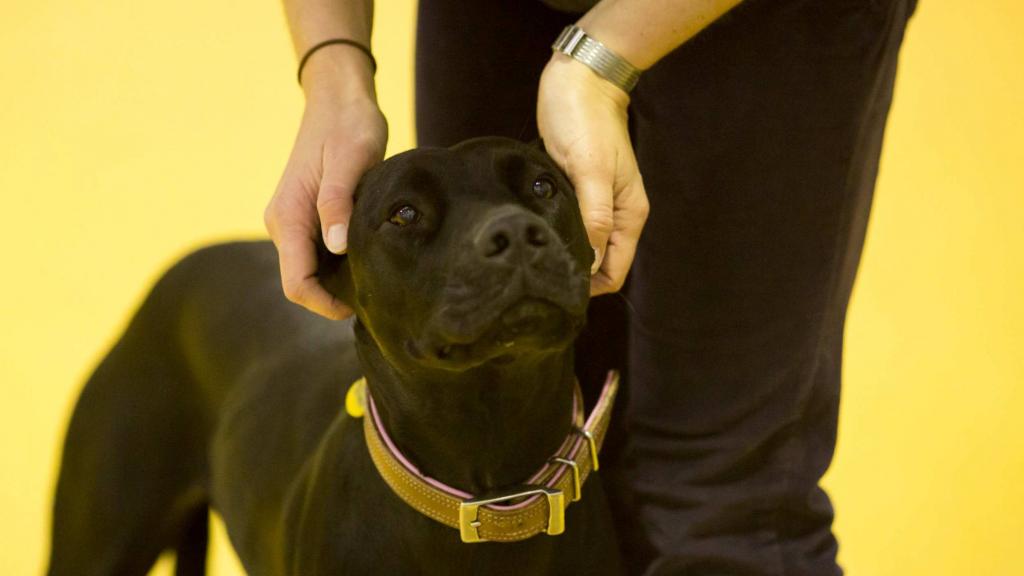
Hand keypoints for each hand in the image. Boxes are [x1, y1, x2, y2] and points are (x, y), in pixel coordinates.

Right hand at [265, 82, 386, 318]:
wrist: (338, 99)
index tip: (362, 307)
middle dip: (335, 296)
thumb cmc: (348, 126)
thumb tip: (338, 248)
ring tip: (378, 279)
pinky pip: (319, 254)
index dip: (326, 304)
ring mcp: (294, 221)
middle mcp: (284, 224)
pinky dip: (342, 264)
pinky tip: (370, 259)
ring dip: (340, 281)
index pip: (297, 283)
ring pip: (311, 270)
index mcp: (288, 216)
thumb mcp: (350, 161)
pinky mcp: (307, 217)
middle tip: (379, 296)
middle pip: (303, 282)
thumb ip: (338, 204)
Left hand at [537, 55, 648, 294]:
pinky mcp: (575, 191)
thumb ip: (594, 218)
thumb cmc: (586, 122)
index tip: (556, 287)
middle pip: (599, 264)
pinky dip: (555, 233)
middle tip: (537, 276)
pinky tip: (534, 235)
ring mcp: (596, 204)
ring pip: (583, 246)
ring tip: (533, 258)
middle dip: (574, 274)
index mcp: (629, 215)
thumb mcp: (590, 171)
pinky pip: (569, 225)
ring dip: (562, 253)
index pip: (614, 272)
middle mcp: (615, 215)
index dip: (589, 285)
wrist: (579, 80)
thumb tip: (590, 263)